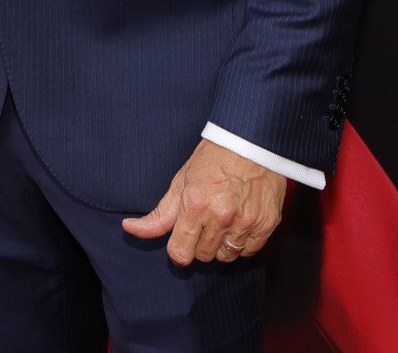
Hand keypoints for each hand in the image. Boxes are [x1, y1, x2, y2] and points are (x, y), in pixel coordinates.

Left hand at [121, 139, 288, 264]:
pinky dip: (242, 241)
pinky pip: (248, 251)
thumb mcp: (181, 182)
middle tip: (205, 219)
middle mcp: (221, 216)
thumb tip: (129, 228)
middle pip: (203, 256)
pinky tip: (240, 220)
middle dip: (200, 243)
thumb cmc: (213, 159)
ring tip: (224, 218)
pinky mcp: (267, 224)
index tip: (182, 240)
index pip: (180, 253)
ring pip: (226, 257)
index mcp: (195, 204)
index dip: (178, 249)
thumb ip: (159, 214)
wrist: (251, 141)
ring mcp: (246, 221)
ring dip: (222, 244)